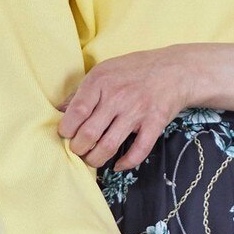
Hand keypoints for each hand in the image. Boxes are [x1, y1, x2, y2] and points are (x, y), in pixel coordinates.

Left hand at [56, 45, 196, 170]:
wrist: (175, 69)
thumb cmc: (135, 69)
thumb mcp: (105, 70)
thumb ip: (82, 91)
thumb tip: (58, 110)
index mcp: (101, 81)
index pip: (76, 113)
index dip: (66, 129)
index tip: (66, 134)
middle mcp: (117, 96)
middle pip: (88, 134)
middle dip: (78, 149)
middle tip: (79, 150)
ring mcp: (137, 111)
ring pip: (108, 146)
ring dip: (96, 159)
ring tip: (93, 159)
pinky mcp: (154, 123)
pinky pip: (138, 151)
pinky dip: (126, 163)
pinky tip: (118, 164)